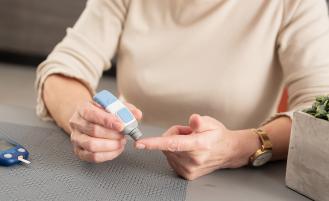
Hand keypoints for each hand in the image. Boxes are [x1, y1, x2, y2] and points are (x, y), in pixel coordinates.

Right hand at [69, 101, 141, 162]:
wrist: (87, 120)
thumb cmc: (101, 113)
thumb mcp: (112, 106)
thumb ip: (125, 109)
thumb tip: (137, 114)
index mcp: (83, 108)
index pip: (93, 114)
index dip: (108, 121)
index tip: (121, 126)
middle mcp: (76, 123)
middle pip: (93, 130)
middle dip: (112, 135)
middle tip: (124, 135)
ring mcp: (76, 138)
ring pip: (91, 145)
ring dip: (110, 145)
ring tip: (121, 142)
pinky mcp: (79, 151)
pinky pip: (92, 156)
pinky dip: (108, 155)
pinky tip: (116, 149)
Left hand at [135, 114, 258, 179]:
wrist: (228, 152)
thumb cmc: (217, 136)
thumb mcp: (210, 123)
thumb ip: (200, 122)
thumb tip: (193, 119)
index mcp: (198, 145)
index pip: (172, 144)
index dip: (154, 143)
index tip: (140, 143)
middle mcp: (193, 159)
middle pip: (167, 144)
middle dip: (173, 135)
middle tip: (188, 133)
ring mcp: (190, 169)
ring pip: (168, 152)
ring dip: (174, 145)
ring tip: (190, 142)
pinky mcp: (187, 174)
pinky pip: (171, 160)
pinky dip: (175, 153)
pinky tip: (188, 151)